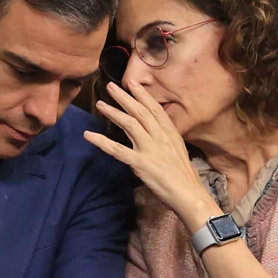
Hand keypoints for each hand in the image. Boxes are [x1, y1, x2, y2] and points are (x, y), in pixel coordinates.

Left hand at [83, 80, 220, 230]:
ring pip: (130, 125)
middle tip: (111, 86)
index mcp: (171, 134)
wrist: (189, 194)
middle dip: (125, 98)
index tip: (133, 82)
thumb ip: (166, 141)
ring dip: (114, 113)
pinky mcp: (141, 163)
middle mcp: (160, 138)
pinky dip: (101, 142)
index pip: (156, 110)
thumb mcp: (179, 152)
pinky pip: (117, 150)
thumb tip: (157, 135)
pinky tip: (88, 135)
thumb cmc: (185, 178)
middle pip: (141, 112)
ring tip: (101, 104)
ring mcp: (150, 149)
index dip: (143, 95)